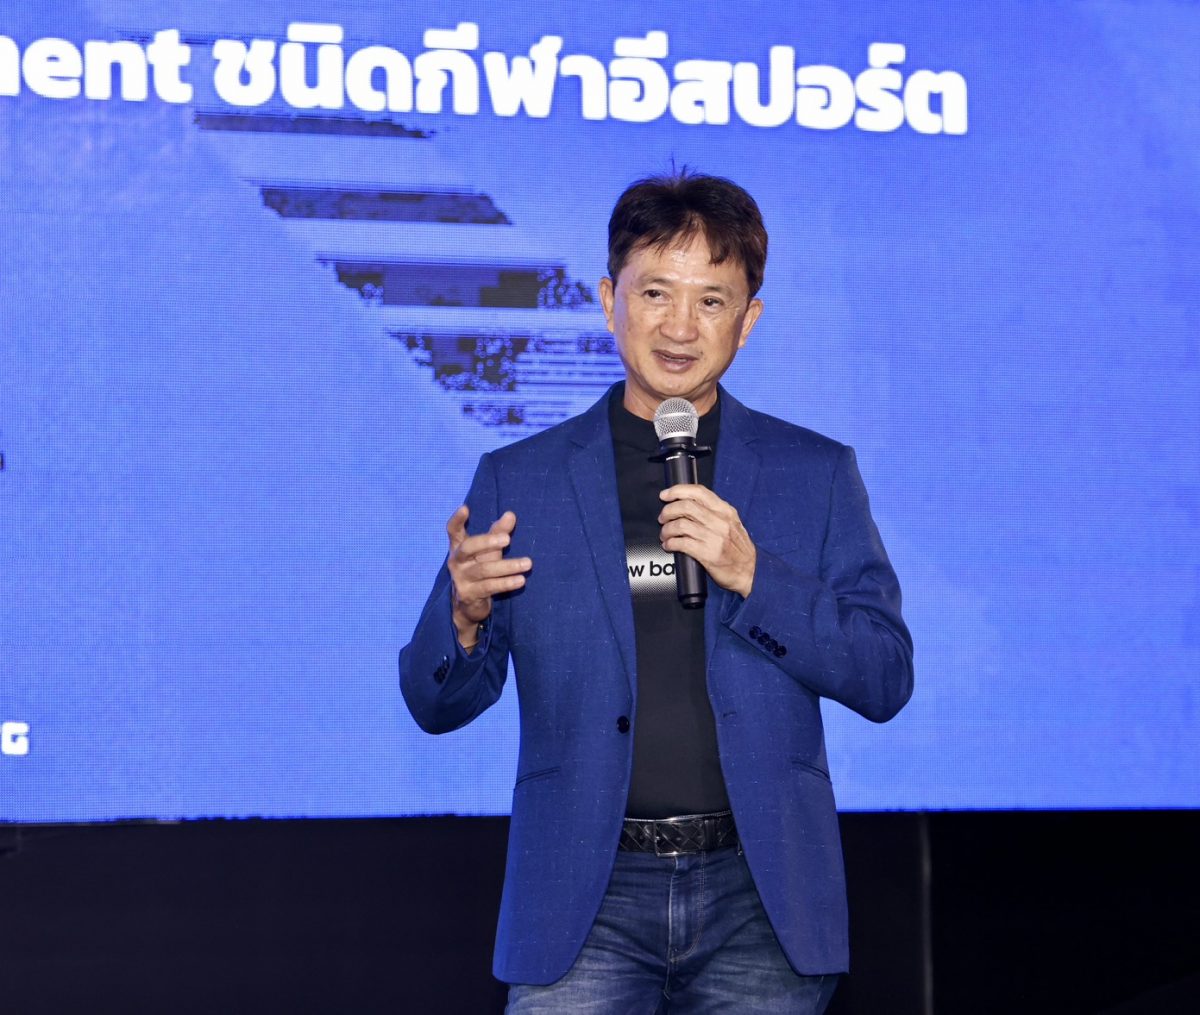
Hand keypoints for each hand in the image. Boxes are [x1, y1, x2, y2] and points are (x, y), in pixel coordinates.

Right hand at [446, 506, 530, 644]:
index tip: (465, 508)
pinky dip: (506, 583)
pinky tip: (521, 580)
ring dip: (507, 566)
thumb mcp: (488, 551)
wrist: (468, 605)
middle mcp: (456, 561)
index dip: (457, 519)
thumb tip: (511, 514)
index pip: (453, 530)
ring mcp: (461, 578)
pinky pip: (489, 587)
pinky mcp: (468, 594)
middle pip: (468, 548)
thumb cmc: (479, 569)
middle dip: (487, 542)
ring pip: (484, 569)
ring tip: (528, 563)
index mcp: (458, 547)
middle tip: (507, 539)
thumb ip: (498, 533)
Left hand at [658, 485, 756, 597]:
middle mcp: (720, 522)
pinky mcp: (708, 554)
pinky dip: (670, 543)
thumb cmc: (739, 549)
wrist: (751, 572)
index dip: (677, 491)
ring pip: (680, 525)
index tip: (665, 495)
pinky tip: (669, 545)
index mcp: (725, 511)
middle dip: (668, 511)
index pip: (699, 492)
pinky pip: (681, 543)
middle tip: (663, 518)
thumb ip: (714, 512)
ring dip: (667, 529)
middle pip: (686, 507)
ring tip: (665, 535)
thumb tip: (687, 504)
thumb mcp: (732, 523)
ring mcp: (714, 538)